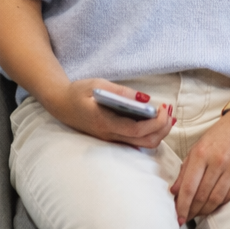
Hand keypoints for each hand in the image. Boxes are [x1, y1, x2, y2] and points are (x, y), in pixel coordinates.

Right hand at [44, 77, 173, 147]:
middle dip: (163, 129)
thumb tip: (145, 99)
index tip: (164, 107)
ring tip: (166, 114)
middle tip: (169, 111)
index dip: (156, 122)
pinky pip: (136, 141)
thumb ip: (122, 92)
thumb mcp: (98, 84)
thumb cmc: (78, 92)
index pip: (137, 131)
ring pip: (143, 144)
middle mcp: (110, 135)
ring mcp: (111, 139)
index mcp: (105, 122)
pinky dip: (150, 132)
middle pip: (145, 142)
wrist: (60, 104)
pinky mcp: (112, 138)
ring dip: (159, 132)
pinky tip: (155, 119)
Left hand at [171, 109, 229, 224]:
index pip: (189, 186)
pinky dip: (219, 204)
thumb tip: (175, 191)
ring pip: (216, 198)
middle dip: (192, 210)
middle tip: (186, 217)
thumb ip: (185, 169)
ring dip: (205, 210)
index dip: (182, 205)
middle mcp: (217, 161)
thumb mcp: (199, 146)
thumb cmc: (221, 133)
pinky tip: (213, 206)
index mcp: (201, 153)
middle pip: (202, 195)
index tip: (178, 215)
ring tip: (198, 213)